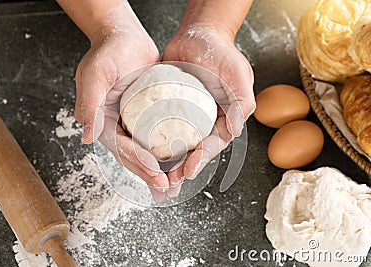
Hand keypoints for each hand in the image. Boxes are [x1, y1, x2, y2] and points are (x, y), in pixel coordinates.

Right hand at [74, 13, 170, 200]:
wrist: (123, 37)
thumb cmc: (108, 51)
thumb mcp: (96, 73)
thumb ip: (89, 103)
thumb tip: (86, 136)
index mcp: (101, 120)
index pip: (119, 146)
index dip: (136, 160)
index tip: (154, 171)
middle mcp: (116, 125)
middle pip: (131, 156)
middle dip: (148, 174)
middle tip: (166, 188)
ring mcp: (131, 122)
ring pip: (144, 152)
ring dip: (157, 170)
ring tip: (173, 185)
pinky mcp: (146, 116)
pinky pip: (156, 137)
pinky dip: (165, 152)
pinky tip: (178, 162)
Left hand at [163, 23, 255, 187]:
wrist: (198, 33)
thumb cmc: (221, 53)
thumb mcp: (238, 75)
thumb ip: (242, 102)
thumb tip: (236, 131)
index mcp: (224, 118)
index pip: (213, 144)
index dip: (201, 159)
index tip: (188, 171)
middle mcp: (205, 120)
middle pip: (194, 150)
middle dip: (182, 168)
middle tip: (169, 184)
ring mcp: (186, 115)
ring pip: (176, 143)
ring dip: (167, 162)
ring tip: (155, 177)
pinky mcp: (169, 107)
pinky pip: (160, 126)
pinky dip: (154, 141)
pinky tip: (144, 152)